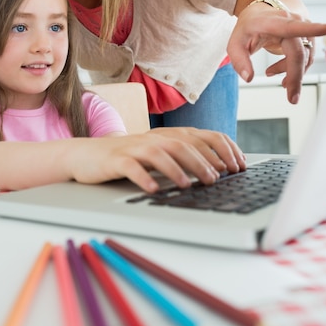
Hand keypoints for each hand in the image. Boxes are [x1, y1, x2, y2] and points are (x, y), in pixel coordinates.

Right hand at [67, 128, 245, 192]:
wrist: (88, 155)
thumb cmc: (129, 158)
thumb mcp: (159, 154)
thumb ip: (183, 156)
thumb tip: (217, 170)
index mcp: (168, 135)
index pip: (202, 136)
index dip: (222, 149)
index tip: (237, 166)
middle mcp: (154, 138)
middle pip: (183, 144)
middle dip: (203, 161)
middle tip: (217, 179)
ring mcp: (134, 147)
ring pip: (160, 153)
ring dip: (177, 168)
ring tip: (189, 184)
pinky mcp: (117, 160)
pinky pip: (132, 167)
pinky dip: (144, 177)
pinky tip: (153, 189)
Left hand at [227, 3, 325, 103]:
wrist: (261, 13)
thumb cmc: (249, 27)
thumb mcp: (235, 42)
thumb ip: (239, 60)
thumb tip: (248, 78)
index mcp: (272, 22)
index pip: (292, 27)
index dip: (311, 28)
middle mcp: (291, 22)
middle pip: (298, 53)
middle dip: (296, 76)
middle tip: (291, 98)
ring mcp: (302, 29)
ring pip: (303, 58)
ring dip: (291, 73)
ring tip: (270, 73)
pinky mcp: (307, 37)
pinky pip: (305, 58)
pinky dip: (293, 69)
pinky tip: (279, 71)